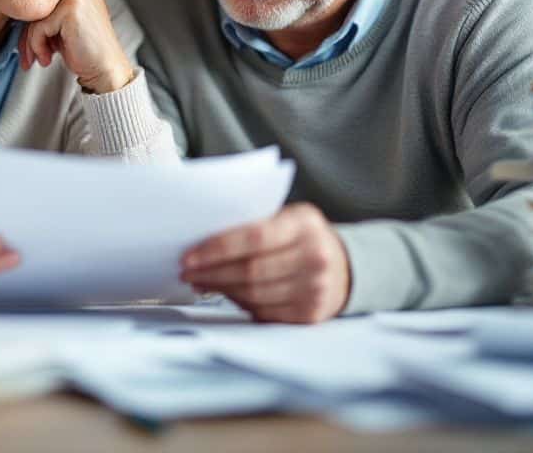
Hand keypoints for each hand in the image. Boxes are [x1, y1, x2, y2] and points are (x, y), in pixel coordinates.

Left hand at [19, 0, 134, 94]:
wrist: (106, 69)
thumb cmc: (84, 48)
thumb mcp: (63, 22)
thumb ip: (46, 8)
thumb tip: (14, 9)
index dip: (34, 21)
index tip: (30, 44)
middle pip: (39, 4)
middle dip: (29, 34)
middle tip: (30, 56)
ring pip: (35, 16)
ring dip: (32, 43)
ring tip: (43, 58)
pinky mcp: (71, 8)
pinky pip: (38, 27)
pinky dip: (38, 46)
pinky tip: (48, 58)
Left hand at [179, 203, 349, 322]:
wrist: (344, 266)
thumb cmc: (302, 237)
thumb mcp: (287, 218)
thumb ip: (253, 223)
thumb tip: (202, 242)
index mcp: (304, 224)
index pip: (254, 237)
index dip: (217, 249)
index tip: (189, 256)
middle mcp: (315, 257)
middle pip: (251, 270)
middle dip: (212, 273)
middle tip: (187, 272)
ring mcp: (315, 288)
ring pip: (254, 294)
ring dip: (221, 290)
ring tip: (201, 282)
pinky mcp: (310, 314)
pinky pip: (264, 312)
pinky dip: (239, 303)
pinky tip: (225, 294)